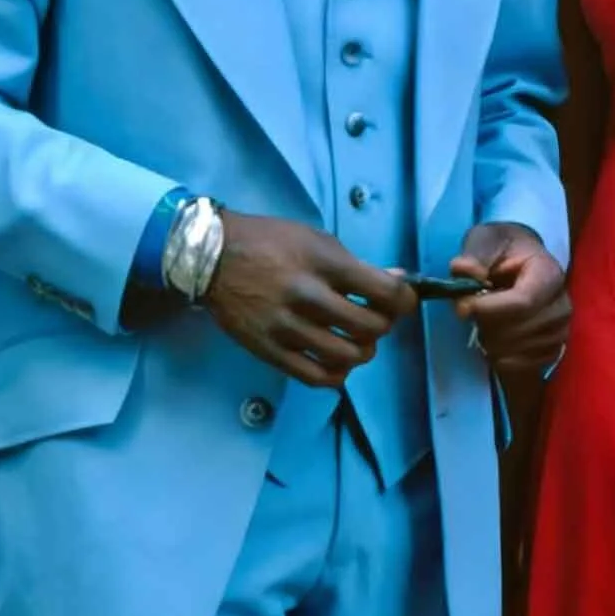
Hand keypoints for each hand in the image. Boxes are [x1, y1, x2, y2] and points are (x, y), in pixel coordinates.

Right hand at [205, 211, 415, 386]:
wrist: (210, 256)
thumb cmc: (268, 241)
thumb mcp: (316, 239)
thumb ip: (357, 265)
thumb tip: (399, 281)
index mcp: (322, 263)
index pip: (384, 292)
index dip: (404, 300)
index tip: (402, 301)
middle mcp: (306, 296)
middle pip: (370, 328)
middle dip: (383, 325)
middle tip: (375, 319)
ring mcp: (287, 327)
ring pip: (348, 356)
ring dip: (363, 351)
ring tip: (356, 341)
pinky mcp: (270, 351)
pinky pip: (316, 377)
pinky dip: (337, 374)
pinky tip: (337, 361)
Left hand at [451, 222, 569, 378]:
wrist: (520, 261)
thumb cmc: (502, 250)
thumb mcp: (485, 241)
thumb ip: (474, 256)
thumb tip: (465, 272)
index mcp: (549, 273)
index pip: (523, 302)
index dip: (489, 309)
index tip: (462, 308)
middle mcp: (562, 304)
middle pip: (520, 329)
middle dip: (487, 325)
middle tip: (470, 312)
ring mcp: (561, 329)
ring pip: (521, 349)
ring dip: (493, 342)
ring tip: (483, 324)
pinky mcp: (555, 348)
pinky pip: (528, 365)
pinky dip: (505, 360)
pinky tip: (493, 345)